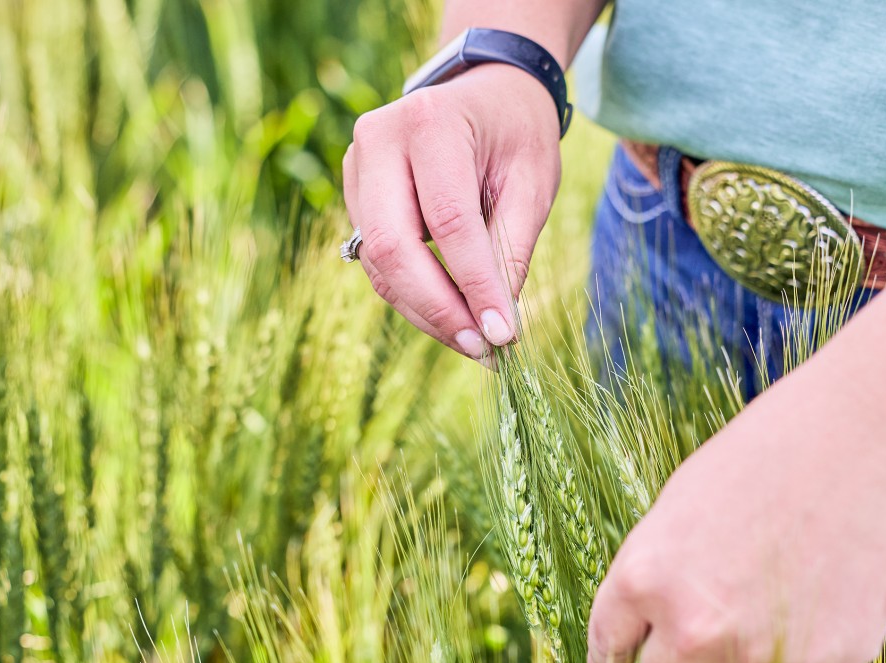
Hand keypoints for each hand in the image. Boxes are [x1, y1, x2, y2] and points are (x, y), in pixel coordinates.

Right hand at [343, 64, 561, 360]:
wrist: (483, 90)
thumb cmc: (515, 132)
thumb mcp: (532, 182)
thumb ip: (510, 249)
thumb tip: (497, 326)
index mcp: (431, 122)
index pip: (447, 221)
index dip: (474, 285)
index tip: (504, 334)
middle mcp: (378, 139)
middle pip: (393, 247)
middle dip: (437, 309)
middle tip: (482, 349)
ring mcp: (355, 166)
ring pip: (380, 263)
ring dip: (426, 311)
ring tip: (475, 339)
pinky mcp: (353, 193)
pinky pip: (377, 260)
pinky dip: (414, 294)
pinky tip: (452, 314)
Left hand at [585, 374, 885, 662]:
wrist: (861, 442)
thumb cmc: (766, 459)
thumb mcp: (680, 506)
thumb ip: (659, 574)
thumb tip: (645, 629)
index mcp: (643, 578)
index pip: (609, 645)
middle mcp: (691, 625)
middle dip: (690, 659)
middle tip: (726, 613)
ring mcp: (756, 653)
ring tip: (788, 595)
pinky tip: (832, 632)